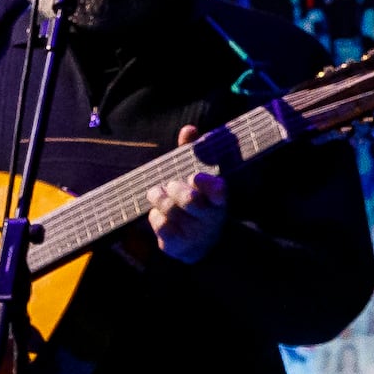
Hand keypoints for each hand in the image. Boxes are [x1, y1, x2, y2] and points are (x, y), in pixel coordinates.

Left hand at [145, 134, 231, 265]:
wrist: (197, 245)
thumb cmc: (195, 202)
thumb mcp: (197, 180)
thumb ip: (192, 153)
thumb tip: (189, 128)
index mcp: (219, 199)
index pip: (219, 191)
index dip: (207, 184)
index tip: (196, 176)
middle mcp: (211, 217)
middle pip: (189, 199)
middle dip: (175, 188)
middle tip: (172, 184)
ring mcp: (195, 232)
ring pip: (169, 208)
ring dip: (158, 197)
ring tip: (158, 193)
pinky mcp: (177, 244)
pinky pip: (159, 224)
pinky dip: (154, 216)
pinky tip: (159, 215)